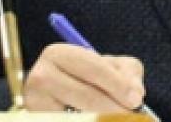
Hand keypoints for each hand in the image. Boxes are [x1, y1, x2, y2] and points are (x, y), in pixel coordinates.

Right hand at [24, 43, 145, 112]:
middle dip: (114, 107)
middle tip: (132, 116)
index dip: (118, 85)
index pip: (93, 69)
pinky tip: (98, 121)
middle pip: (86, 96)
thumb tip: (135, 93)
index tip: (136, 100)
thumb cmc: (90, 80)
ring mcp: (34, 103)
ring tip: (117, 119)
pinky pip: (65, 121)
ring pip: (78, 116)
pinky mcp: (37, 117)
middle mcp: (40, 76)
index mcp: (57, 54)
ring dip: (102, 118)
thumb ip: (127, 73)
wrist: (60, 100)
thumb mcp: (109, 67)